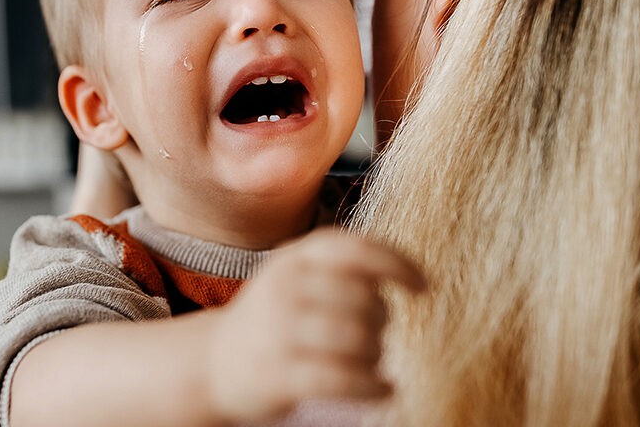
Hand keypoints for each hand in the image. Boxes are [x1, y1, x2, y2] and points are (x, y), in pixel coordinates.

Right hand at [205, 228, 425, 422]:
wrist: (215, 362)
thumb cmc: (275, 318)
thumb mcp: (298, 276)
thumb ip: (345, 268)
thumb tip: (409, 275)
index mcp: (295, 256)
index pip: (356, 249)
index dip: (397, 265)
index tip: (423, 287)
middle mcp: (284, 287)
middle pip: (362, 298)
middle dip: (382, 320)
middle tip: (376, 334)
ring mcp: (278, 331)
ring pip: (355, 338)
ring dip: (376, 354)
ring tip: (372, 361)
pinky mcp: (278, 374)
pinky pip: (342, 379)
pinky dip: (373, 386)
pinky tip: (384, 390)